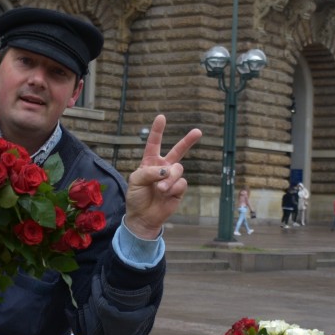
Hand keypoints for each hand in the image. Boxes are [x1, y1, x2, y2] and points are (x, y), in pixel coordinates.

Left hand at [125, 114, 201, 239]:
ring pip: (178, 169)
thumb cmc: (136, 197)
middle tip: (198, 132)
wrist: (143, 217)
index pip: (154, 143)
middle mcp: (163, 167)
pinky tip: (166, 195)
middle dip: (188, 141)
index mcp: (150, 162)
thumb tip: (168, 170)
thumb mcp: (136, 181)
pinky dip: (173, 188)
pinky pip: (181, 183)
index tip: (161, 117)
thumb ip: (150, 172)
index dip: (158, 130)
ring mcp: (172, 178)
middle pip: (178, 151)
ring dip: (169, 179)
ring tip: (160, 189)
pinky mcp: (179, 189)